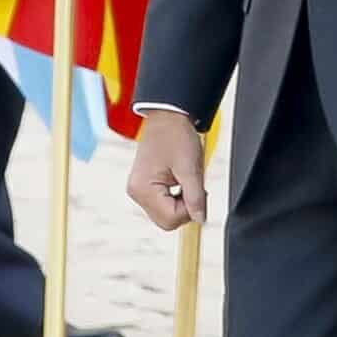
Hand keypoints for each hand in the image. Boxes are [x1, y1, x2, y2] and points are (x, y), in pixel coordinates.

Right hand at [127, 112, 207, 230]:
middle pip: (166, 221)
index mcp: (143, 189)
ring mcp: (138, 190)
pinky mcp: (143, 186)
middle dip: (185, 208)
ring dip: (180, 203)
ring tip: (186, 180)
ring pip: (165, 214)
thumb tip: (200, 220)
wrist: (168, 116)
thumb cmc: (177, 137)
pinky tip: (178, 181)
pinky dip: (174, 198)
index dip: (190, 210)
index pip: (171, 219)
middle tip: (195, 187)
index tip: (200, 191)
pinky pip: (162, 204)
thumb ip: (196, 198)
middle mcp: (136, 192)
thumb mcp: (190, 169)